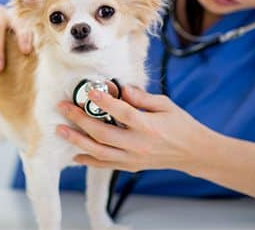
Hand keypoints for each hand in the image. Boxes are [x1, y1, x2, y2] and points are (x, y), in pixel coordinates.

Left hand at [56, 86, 211, 173]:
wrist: (193, 152)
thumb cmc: (180, 125)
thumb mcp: (165, 105)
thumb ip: (142, 97)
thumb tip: (121, 89)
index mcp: (149, 126)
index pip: (122, 113)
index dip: (104, 102)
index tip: (89, 91)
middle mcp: (138, 144)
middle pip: (103, 133)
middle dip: (79, 119)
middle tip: (63, 108)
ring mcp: (133, 158)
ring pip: (99, 151)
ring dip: (76, 140)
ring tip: (60, 130)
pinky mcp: (131, 166)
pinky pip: (105, 164)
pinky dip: (88, 160)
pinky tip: (74, 153)